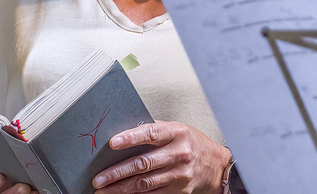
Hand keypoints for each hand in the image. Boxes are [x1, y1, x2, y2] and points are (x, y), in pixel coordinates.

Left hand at [93, 121, 231, 193]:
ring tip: (103, 190)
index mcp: (178, 133)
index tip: (112, 143)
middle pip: (143, 163)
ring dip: (120, 188)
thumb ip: (156, 129)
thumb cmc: (195, 144)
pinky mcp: (178, 191)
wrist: (217, 166)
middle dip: (118, 172)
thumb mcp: (179, 129)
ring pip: (144, 183)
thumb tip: (126, 128)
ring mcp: (179, 175)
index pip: (151, 133)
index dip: (131, 138)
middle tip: (99, 177)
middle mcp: (179, 154)